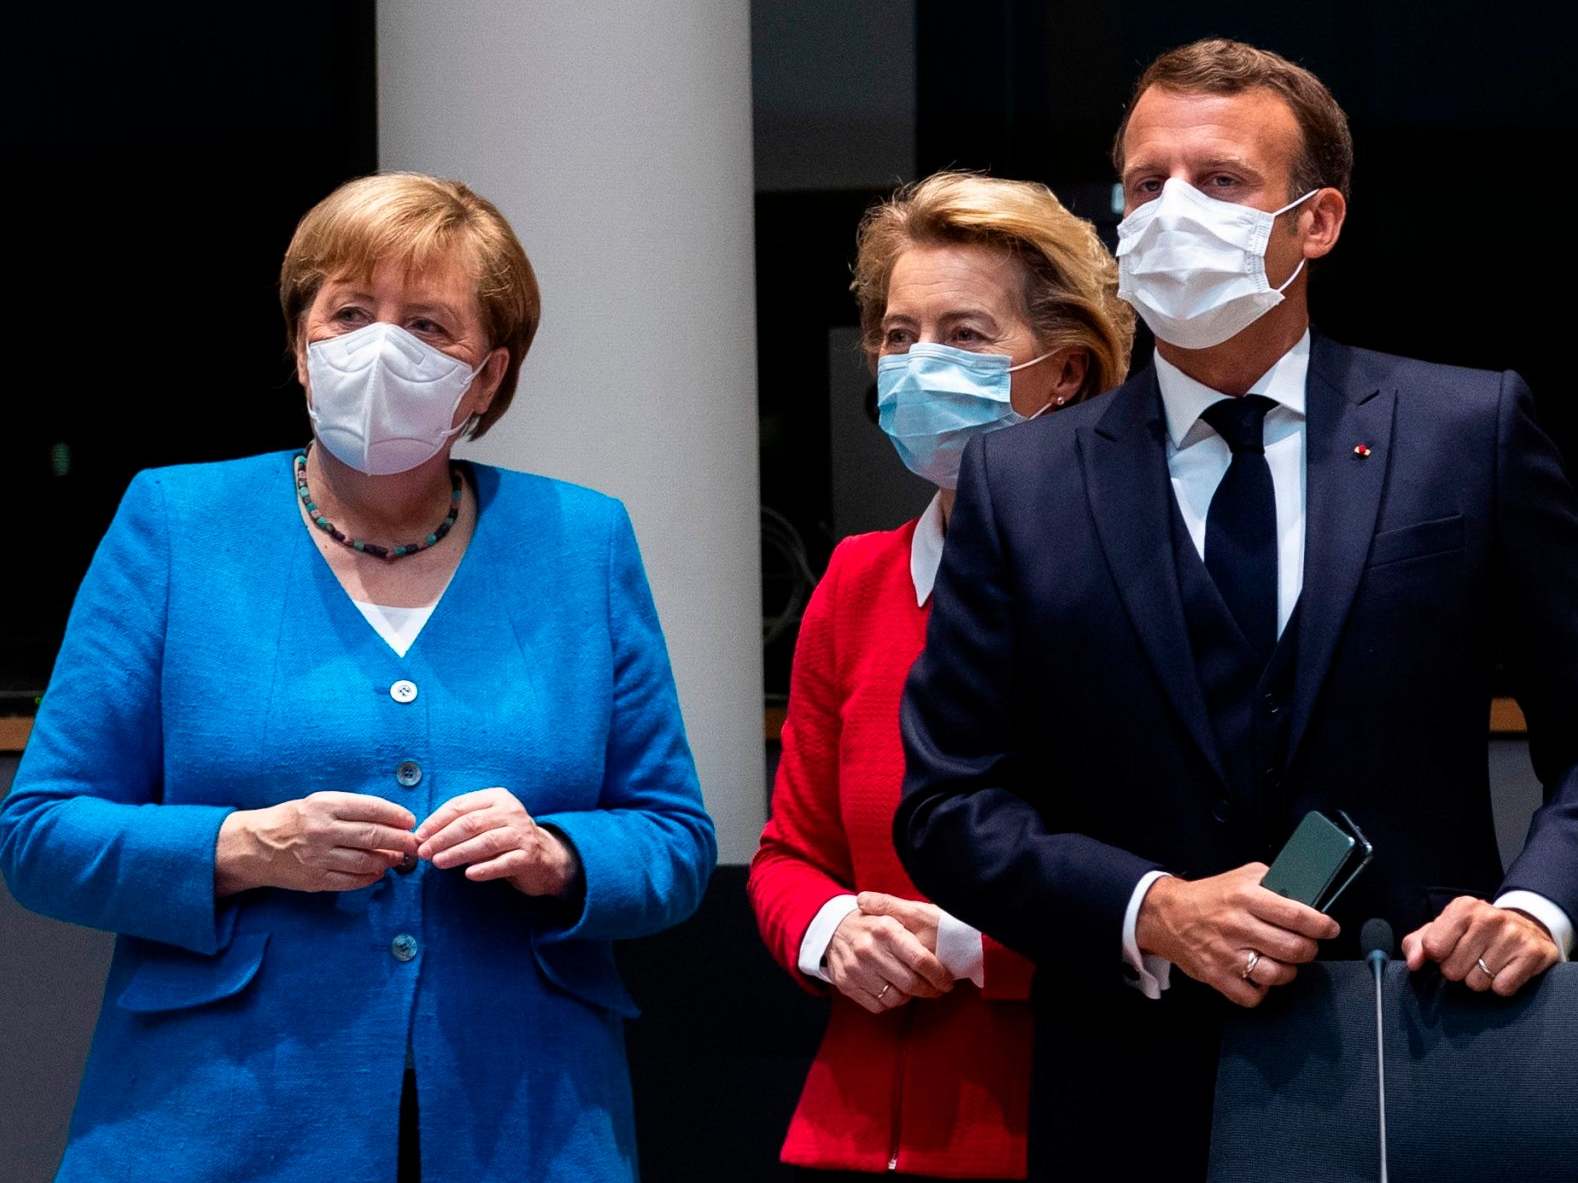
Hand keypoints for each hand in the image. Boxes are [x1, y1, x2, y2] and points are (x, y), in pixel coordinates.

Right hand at [216, 792, 417, 895]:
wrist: (256, 846)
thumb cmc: (293, 820)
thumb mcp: (318, 802)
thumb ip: (351, 809)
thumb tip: (390, 819)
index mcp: (325, 805)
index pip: (371, 808)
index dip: (396, 815)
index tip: (410, 821)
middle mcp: (322, 830)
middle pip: (374, 836)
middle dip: (400, 840)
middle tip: (413, 843)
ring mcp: (319, 857)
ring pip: (366, 861)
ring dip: (387, 860)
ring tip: (396, 857)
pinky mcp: (316, 880)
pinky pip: (352, 881)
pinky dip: (370, 877)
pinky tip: (377, 872)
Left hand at [414, 788, 579, 897]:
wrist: (544, 856)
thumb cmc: (504, 838)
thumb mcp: (486, 822)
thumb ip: (461, 823)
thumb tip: (425, 836)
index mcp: (497, 798)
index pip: (460, 806)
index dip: (437, 821)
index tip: (419, 835)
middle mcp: (511, 812)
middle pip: (471, 823)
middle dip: (443, 838)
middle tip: (424, 852)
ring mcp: (522, 834)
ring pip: (486, 842)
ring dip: (458, 853)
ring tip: (439, 863)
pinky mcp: (529, 856)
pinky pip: (504, 863)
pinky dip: (485, 869)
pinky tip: (469, 875)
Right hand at [825, 899, 952, 1013]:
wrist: (834, 928)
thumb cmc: (873, 924)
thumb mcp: (893, 913)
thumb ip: (917, 924)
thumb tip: (946, 932)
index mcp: (885, 928)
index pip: (920, 960)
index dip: (939, 975)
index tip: (947, 981)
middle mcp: (868, 948)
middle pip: (910, 983)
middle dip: (929, 990)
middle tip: (936, 988)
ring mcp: (855, 968)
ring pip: (895, 998)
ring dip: (909, 996)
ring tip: (911, 986)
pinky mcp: (846, 983)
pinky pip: (878, 1006)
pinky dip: (889, 1002)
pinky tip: (892, 989)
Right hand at [1135, 863, 1339, 1006]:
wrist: (1167, 915)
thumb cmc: (1210, 896)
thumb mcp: (1241, 877)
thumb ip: (1273, 882)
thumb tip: (1307, 892)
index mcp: (1245, 897)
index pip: (1296, 915)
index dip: (1321, 925)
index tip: (1330, 929)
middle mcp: (1237, 925)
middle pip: (1292, 948)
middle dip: (1308, 950)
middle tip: (1306, 946)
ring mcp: (1227, 954)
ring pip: (1276, 975)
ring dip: (1288, 971)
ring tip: (1283, 962)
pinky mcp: (1217, 976)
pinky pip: (1252, 996)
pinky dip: (1261, 991)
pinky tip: (1259, 977)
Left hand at [1402, 897, 1558, 995]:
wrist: (1526, 927)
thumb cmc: (1473, 932)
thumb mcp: (1442, 930)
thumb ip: (1417, 944)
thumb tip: (1414, 964)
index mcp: (1463, 908)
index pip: (1433, 948)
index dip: (1437, 957)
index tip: (1447, 951)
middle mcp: (1490, 917)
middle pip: (1453, 970)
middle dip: (1459, 970)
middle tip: (1472, 958)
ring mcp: (1514, 935)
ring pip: (1478, 983)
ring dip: (1481, 979)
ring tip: (1490, 962)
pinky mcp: (1534, 954)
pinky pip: (1503, 988)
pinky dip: (1501, 985)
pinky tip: (1506, 969)